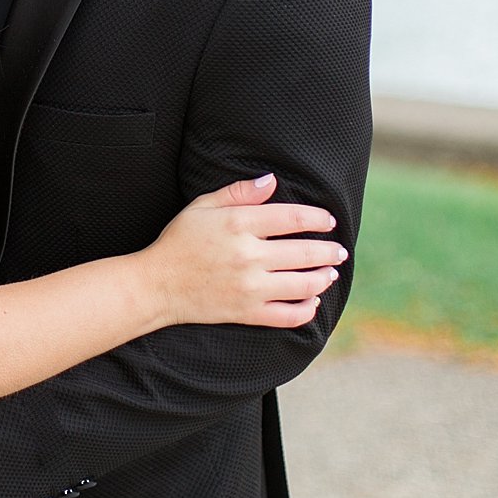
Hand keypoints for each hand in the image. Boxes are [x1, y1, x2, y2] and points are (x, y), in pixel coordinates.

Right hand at [146, 173, 345, 327]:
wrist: (157, 284)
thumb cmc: (179, 240)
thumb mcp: (203, 205)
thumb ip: (239, 192)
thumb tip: (272, 181)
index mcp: (239, 225)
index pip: (292, 219)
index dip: (318, 219)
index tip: (329, 221)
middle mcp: (249, 256)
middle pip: (305, 253)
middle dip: (329, 251)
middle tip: (340, 251)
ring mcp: (250, 288)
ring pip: (304, 285)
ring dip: (324, 278)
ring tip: (331, 273)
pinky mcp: (248, 313)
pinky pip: (288, 316)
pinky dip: (307, 310)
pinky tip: (313, 301)